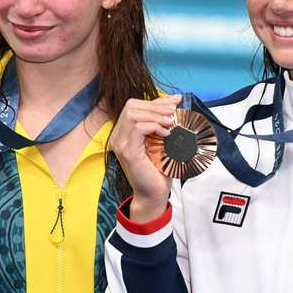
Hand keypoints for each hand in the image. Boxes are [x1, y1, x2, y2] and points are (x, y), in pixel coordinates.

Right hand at [109, 94, 181, 222]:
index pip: (133, 105)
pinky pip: (137, 128)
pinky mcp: (127, 152)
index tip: (174, 103)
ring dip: (155, 115)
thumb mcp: (162, 139)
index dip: (154, 102)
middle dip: (156, 106)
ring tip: (171, 123)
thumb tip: (175, 98)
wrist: (154, 193)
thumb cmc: (158, 169)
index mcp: (123, 132)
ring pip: (133, 114)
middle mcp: (117, 136)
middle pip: (131, 106)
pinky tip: (166, 134)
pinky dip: (153, 126)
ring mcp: (120, 144)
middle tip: (174, 112)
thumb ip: (163, 120)